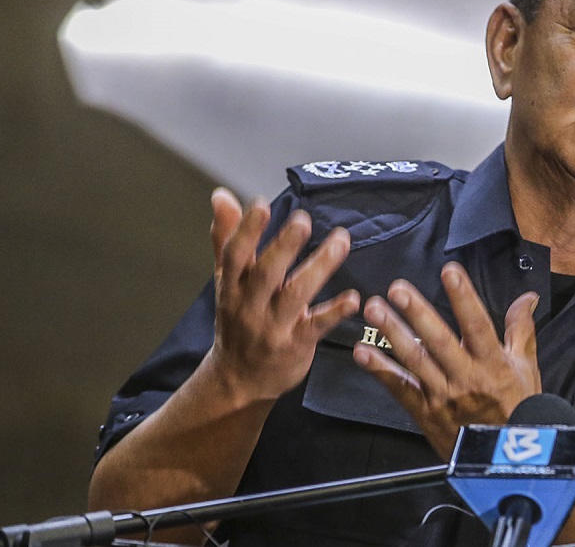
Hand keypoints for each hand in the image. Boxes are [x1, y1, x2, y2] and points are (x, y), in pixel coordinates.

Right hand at [208, 187, 359, 402]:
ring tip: (341, 241)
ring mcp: (273, 326)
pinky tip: (353, 298)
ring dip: (319, 267)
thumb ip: (227, 237)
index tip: (260, 204)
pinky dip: (334, 312)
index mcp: (232, 284)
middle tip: (304, 220)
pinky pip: (316, 326)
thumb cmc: (237, 319)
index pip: (235, 254)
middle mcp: (249, 304)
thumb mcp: (226, 280)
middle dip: (283, 246)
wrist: (238, 379)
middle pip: (265, 273)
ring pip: (295, 295)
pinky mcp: (296, 344)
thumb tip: (221, 195)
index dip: (246, 230)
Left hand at [352, 261, 540, 459]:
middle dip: (417, 313)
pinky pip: (399, 388)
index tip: (449, 272)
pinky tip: (362, 352)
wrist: (506, 458)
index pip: (477, 325)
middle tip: (397, 289)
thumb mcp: (526, 367)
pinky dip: (379, 370)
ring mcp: (442, 396)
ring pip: (414, 360)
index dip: (463, 298)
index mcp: (492, 364)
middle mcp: (466, 378)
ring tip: (374, 310)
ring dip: (392, 333)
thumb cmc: (517, 409)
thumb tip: (527, 298)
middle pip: (438, 341)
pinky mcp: (425, 411)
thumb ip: (521, 329)